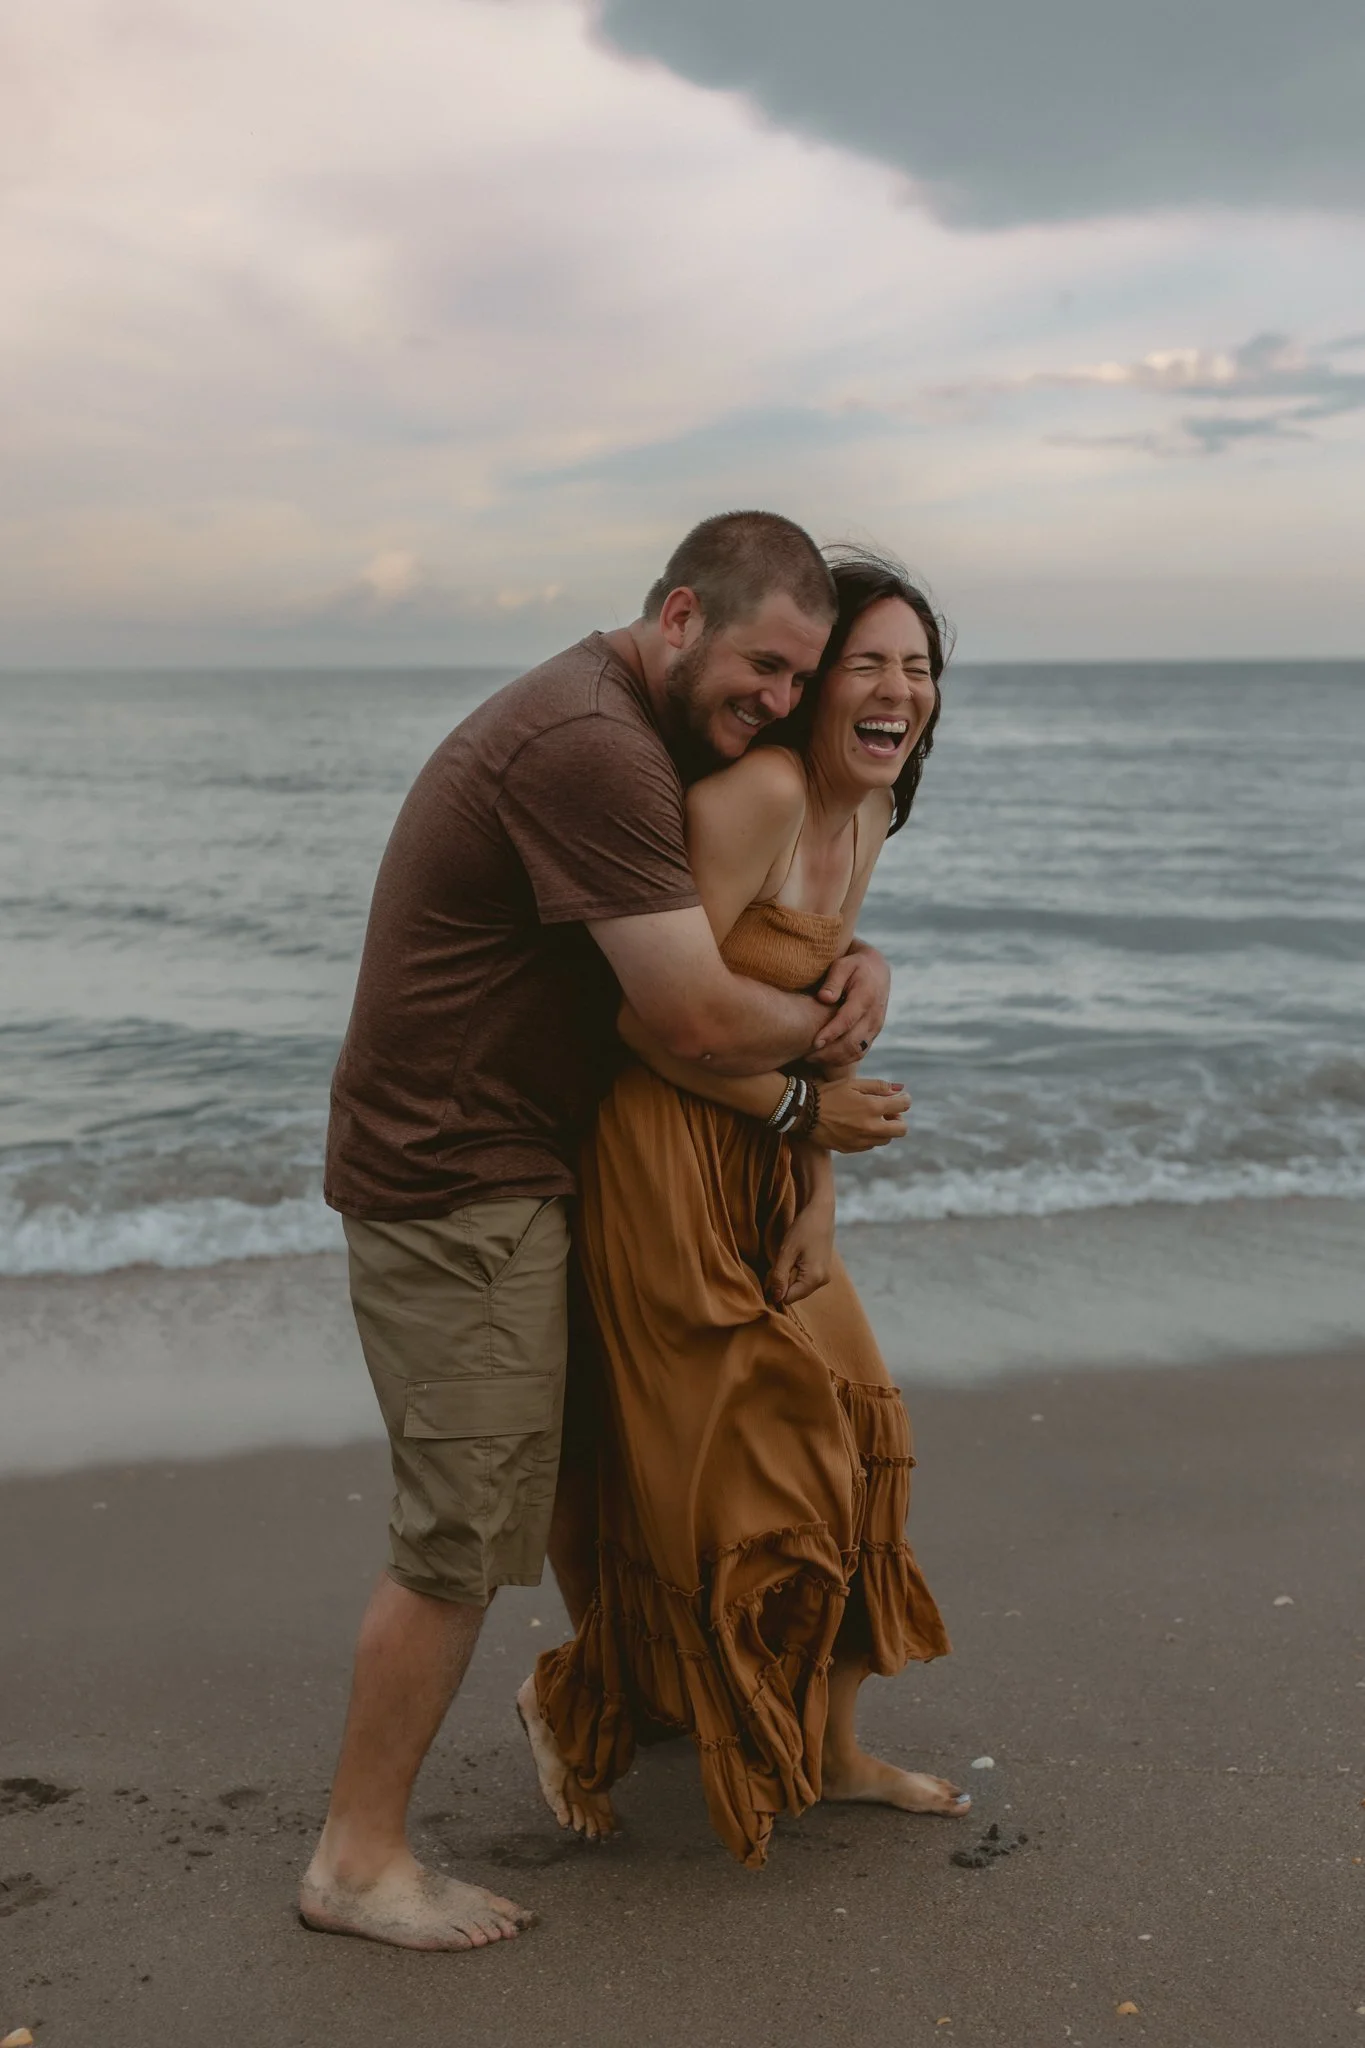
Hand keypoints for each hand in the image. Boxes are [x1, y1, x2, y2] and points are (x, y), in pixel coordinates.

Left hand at [768, 1196, 835, 1307]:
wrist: (821, 1213)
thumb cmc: (803, 1229)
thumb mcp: (786, 1252)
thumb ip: (779, 1277)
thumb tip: (775, 1299)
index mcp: (814, 1279)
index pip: (788, 1298)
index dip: (776, 1289)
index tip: (770, 1273)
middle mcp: (822, 1282)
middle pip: (794, 1294)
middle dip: (783, 1282)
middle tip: (781, 1261)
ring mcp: (824, 1277)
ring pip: (799, 1286)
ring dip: (789, 1276)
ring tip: (790, 1257)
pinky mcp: (823, 1271)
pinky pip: (805, 1279)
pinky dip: (796, 1271)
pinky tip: (796, 1257)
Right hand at [811, 1076, 908, 1152]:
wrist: (804, 1113)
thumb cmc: (829, 1094)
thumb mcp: (853, 1083)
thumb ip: (879, 1086)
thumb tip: (900, 1089)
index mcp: (873, 1107)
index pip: (903, 1105)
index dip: (904, 1099)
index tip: (900, 1097)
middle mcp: (871, 1127)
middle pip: (902, 1129)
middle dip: (899, 1119)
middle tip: (887, 1111)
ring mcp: (862, 1141)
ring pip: (887, 1139)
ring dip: (885, 1129)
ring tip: (871, 1118)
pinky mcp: (852, 1149)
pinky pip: (871, 1145)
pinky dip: (870, 1136)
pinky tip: (858, 1126)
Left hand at [812, 944, 889, 1063]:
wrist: (876, 972)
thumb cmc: (853, 966)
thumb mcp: (843, 965)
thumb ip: (834, 980)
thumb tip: (824, 998)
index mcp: (866, 997)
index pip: (849, 1019)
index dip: (832, 1033)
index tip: (814, 1042)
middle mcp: (874, 1016)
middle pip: (853, 1042)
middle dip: (829, 1052)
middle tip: (806, 1055)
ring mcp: (875, 1028)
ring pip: (857, 1052)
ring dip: (834, 1059)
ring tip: (811, 1058)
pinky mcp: (873, 1035)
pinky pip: (859, 1053)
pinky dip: (842, 1060)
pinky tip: (823, 1058)